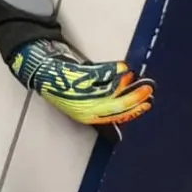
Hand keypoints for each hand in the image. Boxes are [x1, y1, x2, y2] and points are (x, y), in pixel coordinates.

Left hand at [9, 38, 153, 125]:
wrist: (43, 74)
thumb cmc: (63, 89)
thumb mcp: (81, 106)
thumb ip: (100, 112)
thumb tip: (119, 125)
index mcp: (86, 116)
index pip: (114, 117)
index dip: (133, 111)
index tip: (147, 105)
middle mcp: (83, 107)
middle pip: (115, 105)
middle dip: (134, 98)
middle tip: (148, 90)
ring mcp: (80, 93)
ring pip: (109, 90)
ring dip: (125, 83)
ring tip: (134, 77)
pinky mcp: (77, 78)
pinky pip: (100, 74)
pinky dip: (113, 70)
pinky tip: (122, 67)